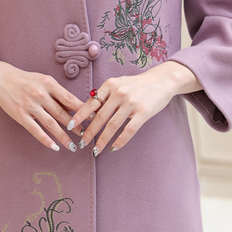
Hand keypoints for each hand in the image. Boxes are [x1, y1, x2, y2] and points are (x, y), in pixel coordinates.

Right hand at [0, 58, 84, 151]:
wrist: (0, 77)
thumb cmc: (25, 79)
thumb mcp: (43, 80)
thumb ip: (57, 93)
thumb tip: (75, 106)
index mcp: (49, 83)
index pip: (70, 99)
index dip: (83, 111)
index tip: (94, 119)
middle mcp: (41, 94)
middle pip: (63, 114)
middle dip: (76, 127)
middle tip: (87, 136)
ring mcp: (30, 105)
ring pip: (51, 124)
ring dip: (63, 137)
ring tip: (73, 146)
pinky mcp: (20, 115)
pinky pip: (35, 130)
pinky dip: (46, 140)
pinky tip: (54, 147)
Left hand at [68, 61, 201, 154]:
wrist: (162, 80)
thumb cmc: (137, 84)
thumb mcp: (118, 83)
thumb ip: (105, 95)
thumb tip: (87, 111)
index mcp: (110, 85)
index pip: (91, 103)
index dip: (79, 116)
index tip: (69, 126)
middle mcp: (119, 93)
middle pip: (99, 117)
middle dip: (89, 132)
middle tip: (81, 143)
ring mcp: (132, 102)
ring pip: (112, 126)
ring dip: (102, 140)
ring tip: (95, 150)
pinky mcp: (143, 112)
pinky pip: (129, 130)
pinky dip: (120, 141)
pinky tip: (113, 148)